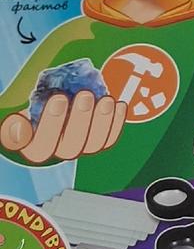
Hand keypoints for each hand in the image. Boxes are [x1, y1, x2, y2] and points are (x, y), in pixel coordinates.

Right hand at [0, 92, 126, 163]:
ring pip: (93, 144)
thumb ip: (18, 123)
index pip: (41, 144)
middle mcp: (57, 153)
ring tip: (107, 99)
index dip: (51, 123)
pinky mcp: (95, 144)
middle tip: (86, 94)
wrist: (49, 111)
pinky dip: (116, 122)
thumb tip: (19, 127)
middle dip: (81, 119)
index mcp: (34, 148)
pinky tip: (119, 105)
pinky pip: (108, 139)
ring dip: (102, 121)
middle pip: (71, 145)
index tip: (59, 97)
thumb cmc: (33, 109)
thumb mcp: (21, 114)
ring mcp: (79, 149)